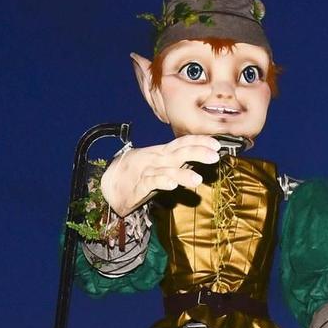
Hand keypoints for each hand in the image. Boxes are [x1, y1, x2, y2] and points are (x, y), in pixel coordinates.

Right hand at [98, 135, 222, 215]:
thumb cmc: (139, 174)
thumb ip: (179, 163)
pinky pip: (151, 183)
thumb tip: (202, 160)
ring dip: (182, 174)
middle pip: (178, 153)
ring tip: (198, 179)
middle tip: (214, 156)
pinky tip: (172, 186)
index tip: (217, 144)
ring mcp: (147, 172)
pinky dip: (162, 182)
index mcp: (163, 153)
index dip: (199, 141)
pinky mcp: (138, 186)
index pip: (182, 142)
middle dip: (197, 153)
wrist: (111, 183)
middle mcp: (157, 159)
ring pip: (167, 170)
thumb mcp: (161, 165)